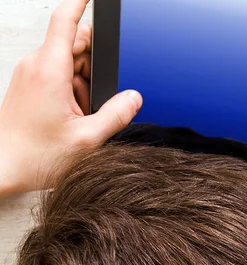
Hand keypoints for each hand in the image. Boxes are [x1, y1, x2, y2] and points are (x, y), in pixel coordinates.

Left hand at [0, 0, 142, 195]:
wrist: (4, 167)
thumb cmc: (35, 156)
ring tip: (79, 115)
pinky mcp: (28, 85)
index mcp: (50, 70)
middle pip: (74, 44)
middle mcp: (37, 66)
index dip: (82, 3)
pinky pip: (55, 75)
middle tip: (95, 99)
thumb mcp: (86, 140)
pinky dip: (69, 90)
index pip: (66, 19)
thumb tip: (134, 99)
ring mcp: (30, 74)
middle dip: (93, 66)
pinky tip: (70, 116)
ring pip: (66, 61)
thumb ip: (115, 116)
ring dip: (81, 83)